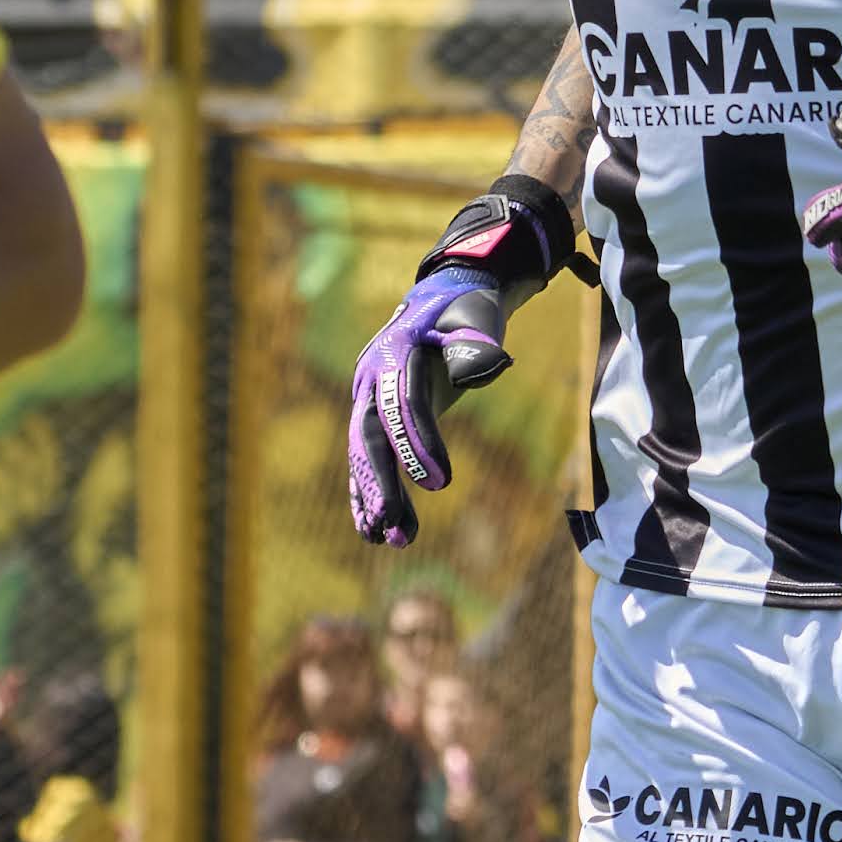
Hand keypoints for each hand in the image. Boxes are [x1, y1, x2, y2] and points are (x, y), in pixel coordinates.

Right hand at [343, 266, 522, 546]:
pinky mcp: (376, 419)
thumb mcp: (475, 316)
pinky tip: (376, 532)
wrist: (444, 300)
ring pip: (363, 456)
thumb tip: (478, 369)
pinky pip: (367, 461)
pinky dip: (370, 495)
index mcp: (394, 353)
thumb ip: (474, 342)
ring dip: (374, 499)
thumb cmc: (466, 310)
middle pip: (369, 436)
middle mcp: (371, 379)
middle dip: (379, 483)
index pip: (403, 405)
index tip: (442, 485)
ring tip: (390, 541)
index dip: (419, 444)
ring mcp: (368, 400)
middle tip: (391, 525)